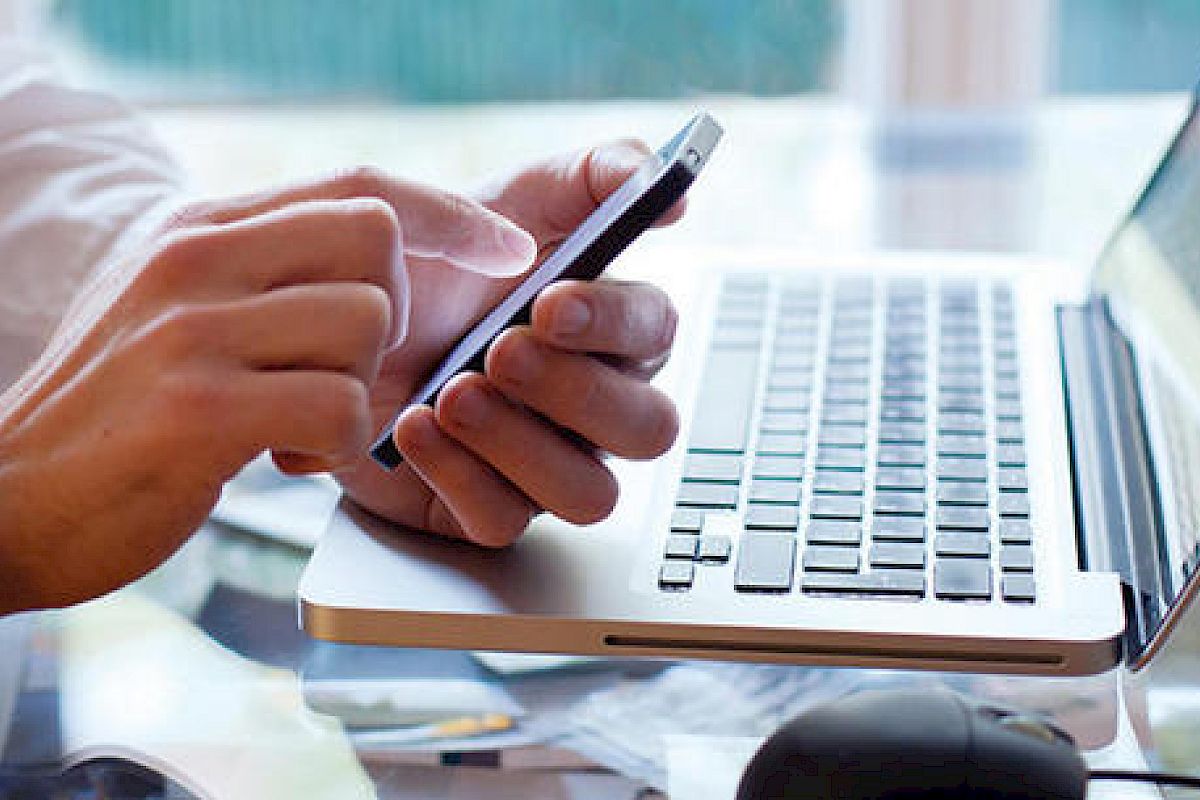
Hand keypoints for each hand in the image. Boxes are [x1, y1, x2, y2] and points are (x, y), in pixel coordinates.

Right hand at [0, 173, 533, 612]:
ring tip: (297, 422)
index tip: (509, 250)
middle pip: (377, 241)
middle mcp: (195, 258)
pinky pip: (340, 406)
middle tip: (343, 369)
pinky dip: (338, 443)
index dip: (449, 215)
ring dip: (358, 389)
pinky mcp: (198, 406)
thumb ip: (264, 277)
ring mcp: (193, 328)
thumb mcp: (178, 313)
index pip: (358, 185)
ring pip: (366, 323)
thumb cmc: (117, 415)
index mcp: (200, 230)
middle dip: (391, 316)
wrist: (10, 497)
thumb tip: (377, 261)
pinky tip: (288, 457)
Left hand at [334, 140, 683, 545]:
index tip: (551, 302)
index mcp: (606, 331)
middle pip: (646, 430)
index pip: (656, 336)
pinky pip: (503, 521)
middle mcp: (589, 407)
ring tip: (452, 392)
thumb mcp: (508, 196)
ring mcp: (541, 465)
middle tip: (500, 350)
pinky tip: (413, 427)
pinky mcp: (483, 507)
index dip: (615, 324)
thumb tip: (674, 191)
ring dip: (524, 443)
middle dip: (577, 393)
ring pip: (588, 493)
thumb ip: (595, 175)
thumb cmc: (433, 262)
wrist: (330, 318)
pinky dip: (459, 475)